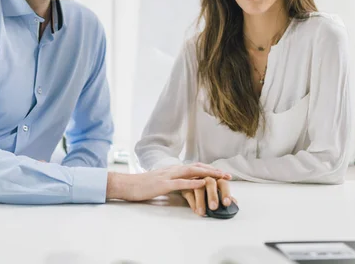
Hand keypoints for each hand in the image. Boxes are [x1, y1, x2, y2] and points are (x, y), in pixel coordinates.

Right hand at [106, 163, 231, 201]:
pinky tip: (202, 183)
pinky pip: (180, 182)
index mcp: (172, 170)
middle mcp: (172, 169)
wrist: (126, 185)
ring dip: (208, 174)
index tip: (222, 174)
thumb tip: (184, 187)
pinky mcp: (162, 184)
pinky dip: (193, 182)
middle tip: (228, 176)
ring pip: (192, 172)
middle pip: (197, 167)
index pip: (194, 167)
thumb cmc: (141, 187)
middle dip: (214, 171)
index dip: (209, 170)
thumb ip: (172, 183)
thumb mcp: (160, 183)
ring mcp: (167, 176)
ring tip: (221, 177)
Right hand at [181, 178, 236, 216]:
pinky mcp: (186, 187)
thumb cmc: (207, 190)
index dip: (226, 193)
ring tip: (202, 212)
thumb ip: (225, 196)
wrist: (190, 184)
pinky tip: (196, 210)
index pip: (223, 184)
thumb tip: (234, 203)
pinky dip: (192, 202)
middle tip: (214, 207)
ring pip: (198, 188)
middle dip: (212, 195)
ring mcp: (195, 182)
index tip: (226, 203)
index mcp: (216, 179)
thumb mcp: (217, 192)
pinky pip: (188, 193)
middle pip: (210, 183)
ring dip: (200, 200)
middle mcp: (206, 178)